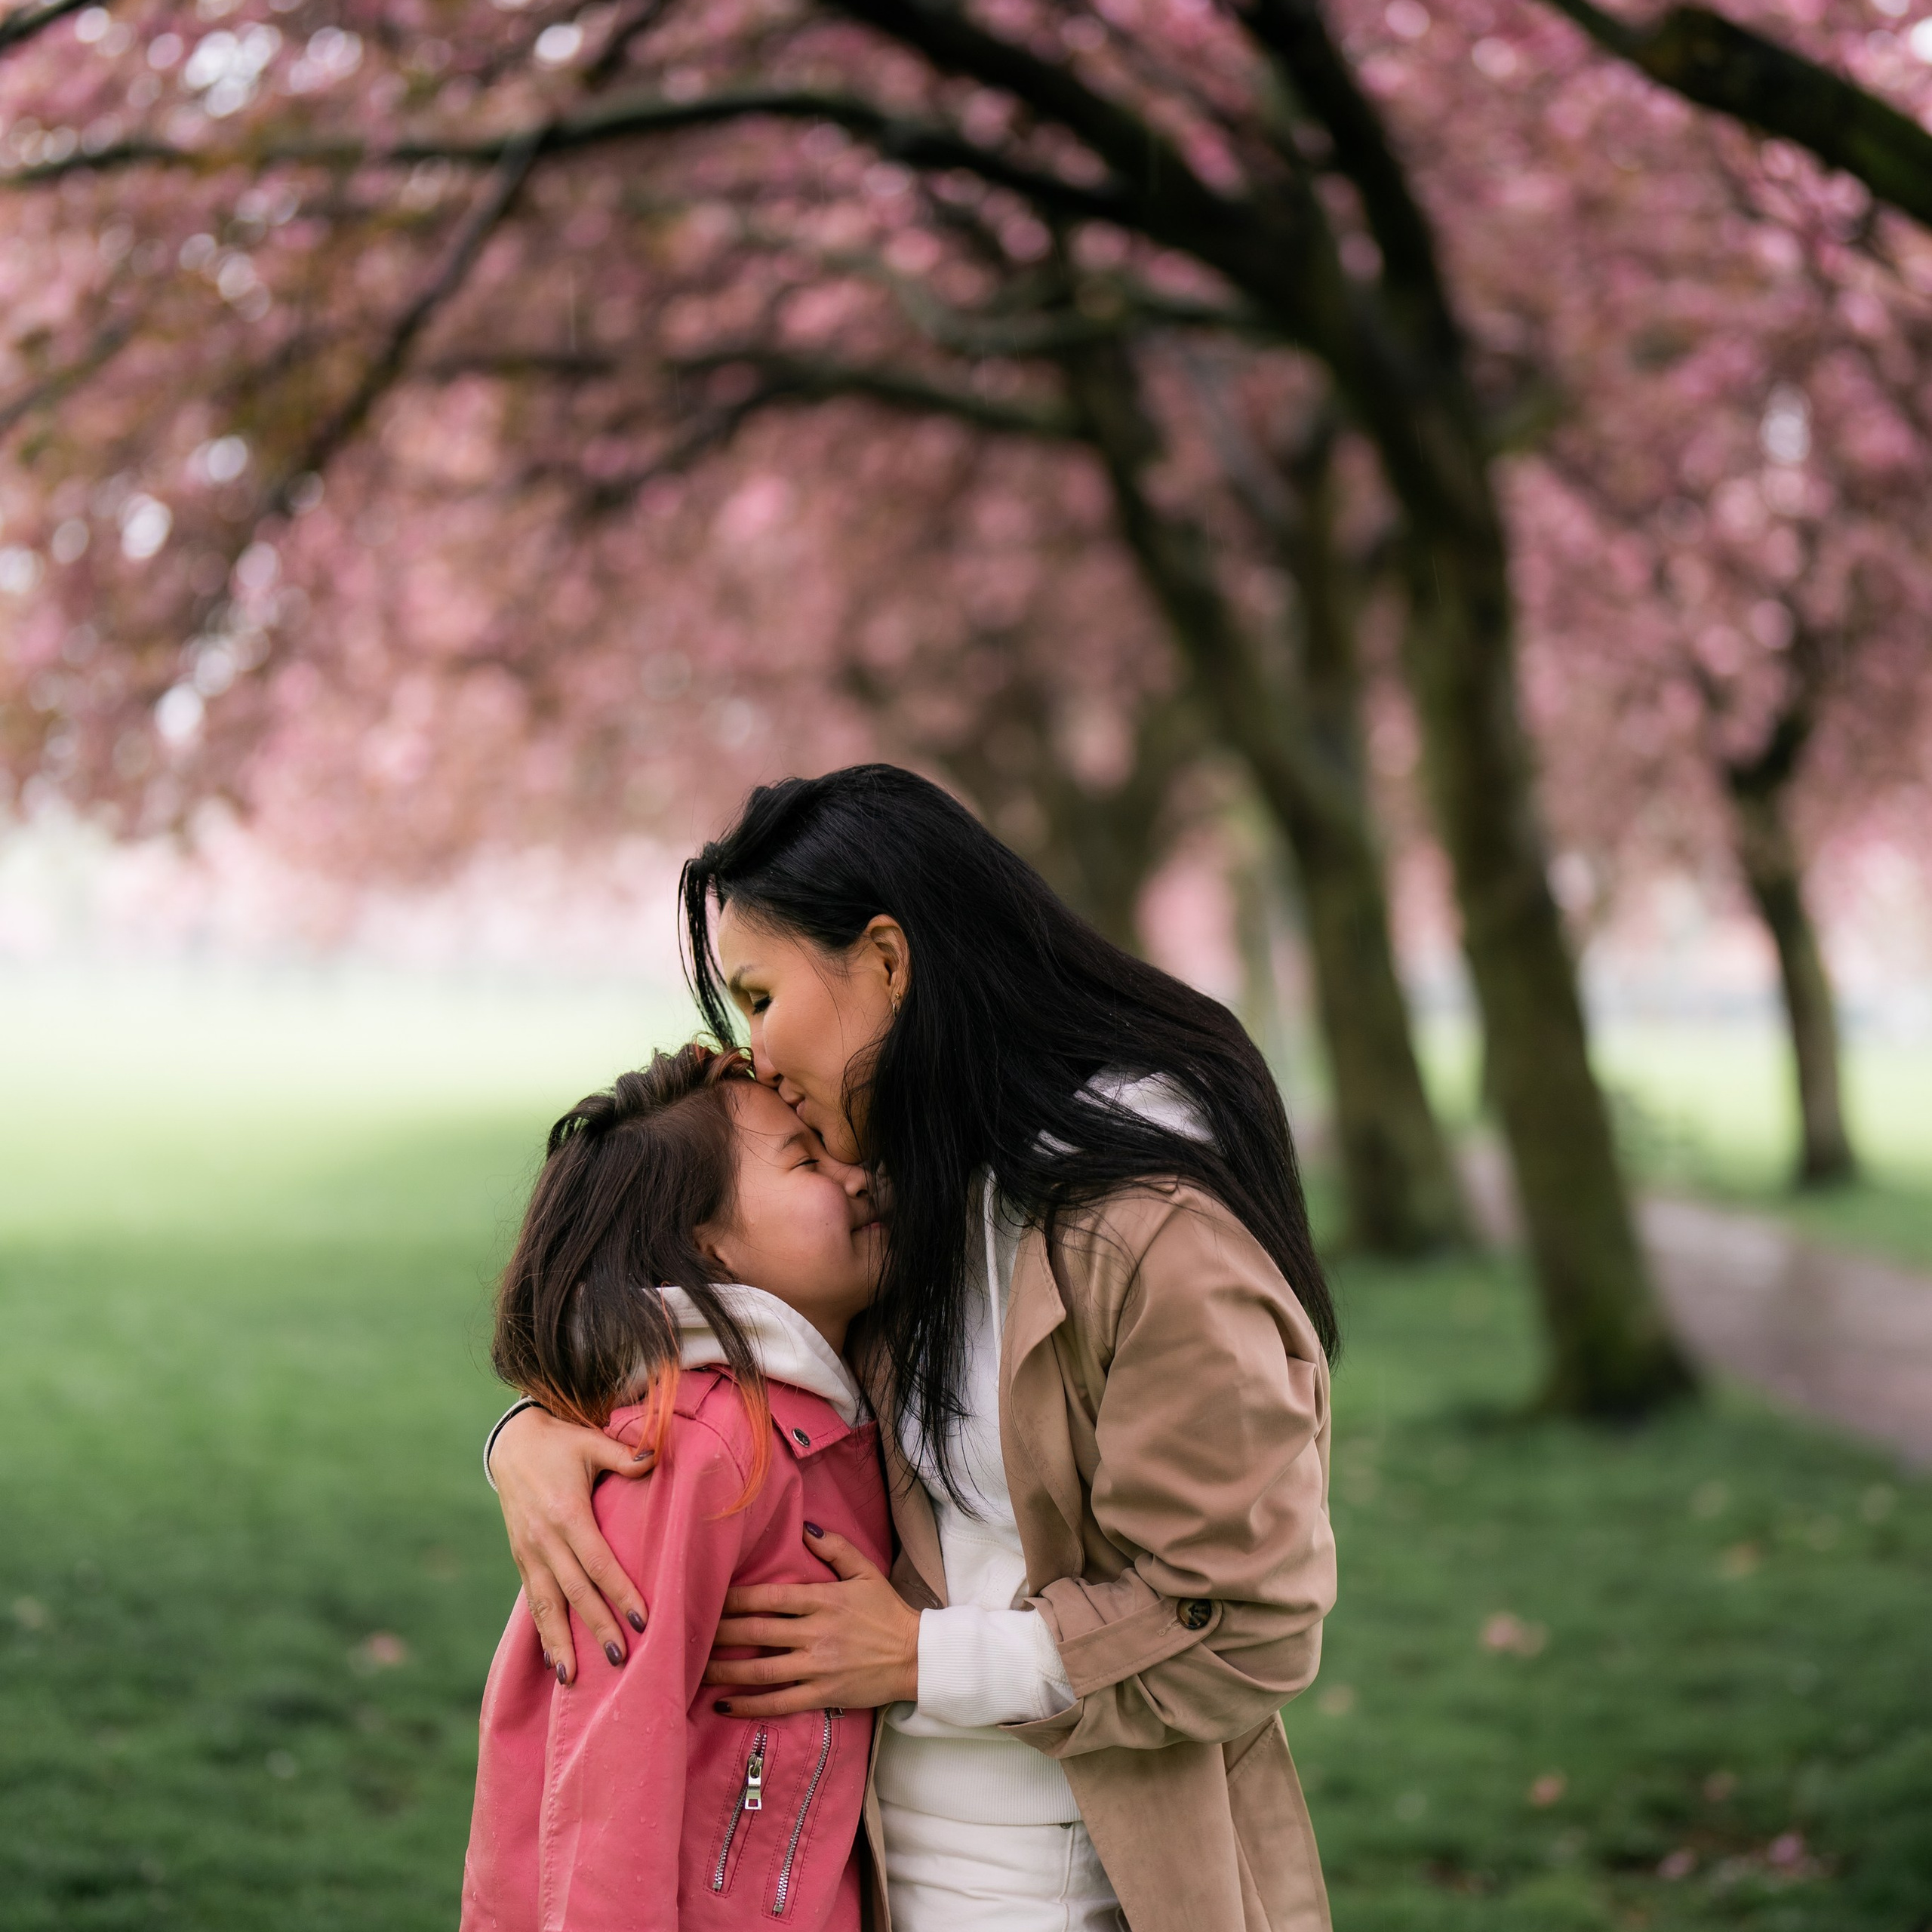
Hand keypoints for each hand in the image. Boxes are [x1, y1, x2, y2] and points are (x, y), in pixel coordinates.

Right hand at [490, 1405, 652, 1683]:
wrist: (511, 1444)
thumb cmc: (559, 1442)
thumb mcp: (590, 1441)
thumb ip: (624, 1454)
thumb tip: (655, 1458)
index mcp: (566, 1513)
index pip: (598, 1562)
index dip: (620, 1591)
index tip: (643, 1619)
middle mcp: (544, 1539)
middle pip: (575, 1592)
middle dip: (597, 1627)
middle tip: (620, 1660)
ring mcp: (528, 1552)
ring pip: (547, 1605)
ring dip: (561, 1642)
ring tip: (573, 1678)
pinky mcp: (520, 1557)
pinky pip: (533, 1599)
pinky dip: (543, 1630)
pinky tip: (553, 1658)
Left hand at [703, 1527, 919, 1717]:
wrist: (916, 1656)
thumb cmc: (887, 1611)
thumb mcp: (865, 1571)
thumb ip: (835, 1548)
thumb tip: (805, 1527)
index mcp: (823, 1600)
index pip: (769, 1597)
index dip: (735, 1599)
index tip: (708, 1597)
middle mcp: (816, 1633)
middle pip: (757, 1632)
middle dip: (719, 1633)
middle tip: (689, 1634)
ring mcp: (817, 1667)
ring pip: (761, 1670)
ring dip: (725, 1671)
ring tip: (695, 1669)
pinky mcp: (822, 1695)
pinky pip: (778, 1702)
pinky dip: (749, 1705)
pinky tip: (724, 1704)